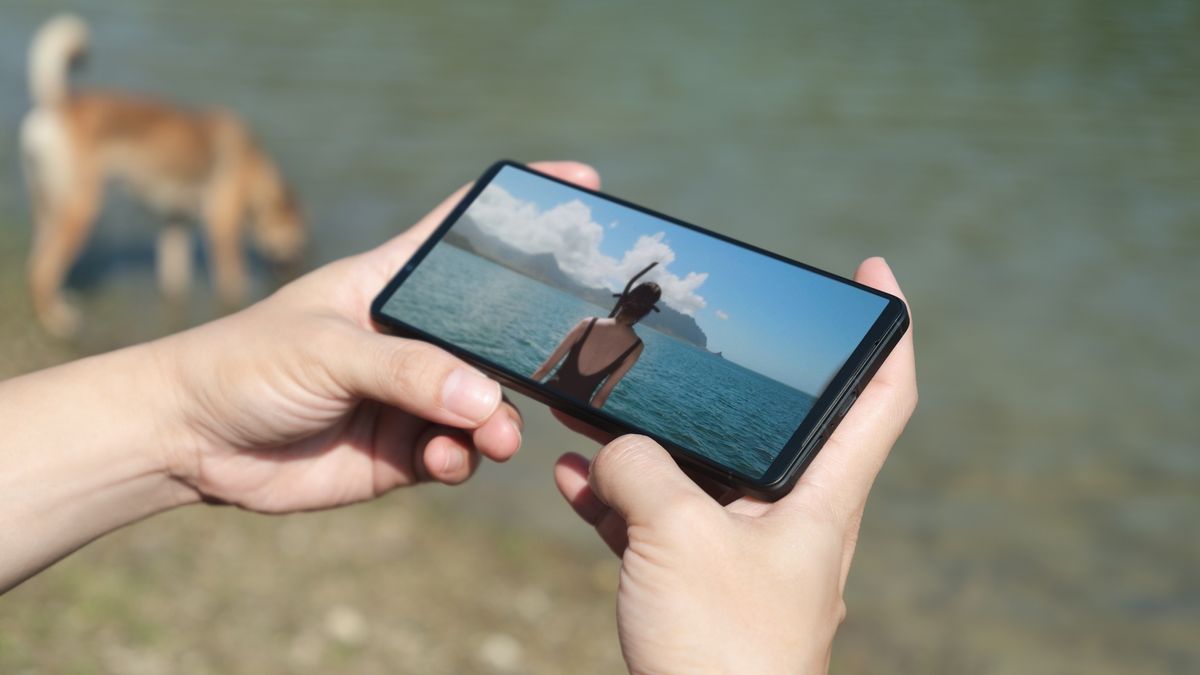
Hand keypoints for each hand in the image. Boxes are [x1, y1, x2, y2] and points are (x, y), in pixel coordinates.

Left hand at [155, 161, 601, 512]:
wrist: (190, 442)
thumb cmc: (244, 364)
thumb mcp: (325, 350)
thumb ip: (406, 371)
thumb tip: (487, 402)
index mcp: (391, 284)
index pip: (462, 232)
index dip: (517, 207)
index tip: (583, 180)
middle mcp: (411, 338)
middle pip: (493, 333)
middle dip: (530, 351)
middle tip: (560, 370)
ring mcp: (412, 396)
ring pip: (485, 403)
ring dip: (497, 422)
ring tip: (491, 438)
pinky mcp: (405, 451)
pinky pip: (458, 453)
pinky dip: (463, 459)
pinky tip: (445, 461)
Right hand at [553, 258, 915, 672]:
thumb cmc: (724, 652)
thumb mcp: (678, 537)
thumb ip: (643, 469)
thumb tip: (612, 450)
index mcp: (822, 499)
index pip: (883, 395)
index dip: (890, 329)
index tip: (873, 274)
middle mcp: (789, 518)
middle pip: (768, 425)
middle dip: (717, 381)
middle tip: (670, 342)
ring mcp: (740, 553)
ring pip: (698, 472)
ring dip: (647, 439)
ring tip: (591, 403)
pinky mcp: (696, 586)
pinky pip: (657, 521)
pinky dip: (618, 496)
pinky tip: (572, 475)